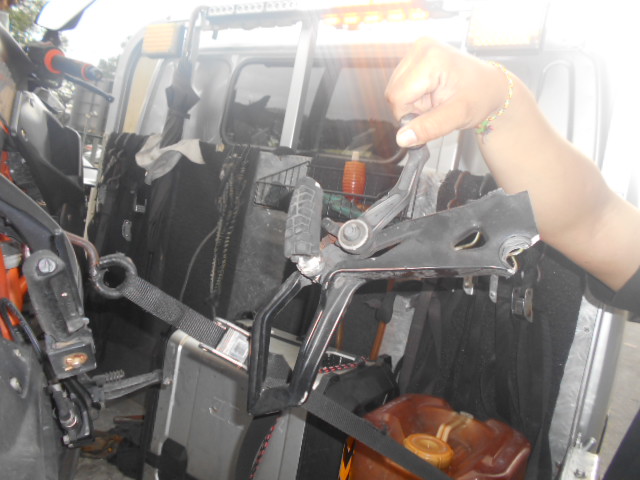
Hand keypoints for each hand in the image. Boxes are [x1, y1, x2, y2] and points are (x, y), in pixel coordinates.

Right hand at [385, 38, 509, 146]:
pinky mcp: (416, 56)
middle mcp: (420, 48)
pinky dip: (413, 96)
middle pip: (394, 91)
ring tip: (435, 101)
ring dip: (412, 103)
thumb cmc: (480, 97)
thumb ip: (429, 127)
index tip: (432, 116)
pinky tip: (431, 94)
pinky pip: (401, 84)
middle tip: (436, 108)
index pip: (397, 96)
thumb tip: (402, 139)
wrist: (490, 86)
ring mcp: (417, 50)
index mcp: (430, 58)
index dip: (409, 115)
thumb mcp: (458, 116)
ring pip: (395, 89)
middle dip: (411, 108)